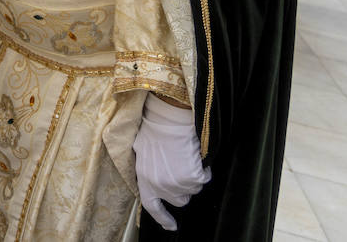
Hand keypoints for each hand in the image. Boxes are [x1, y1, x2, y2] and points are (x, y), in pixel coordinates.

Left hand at [133, 95, 209, 230]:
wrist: (168, 120)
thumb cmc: (155, 131)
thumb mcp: (142, 153)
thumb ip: (147, 171)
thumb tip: (153, 178)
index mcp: (145, 180)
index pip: (152, 207)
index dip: (163, 219)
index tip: (171, 226)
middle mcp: (160, 186)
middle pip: (179, 200)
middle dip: (182, 188)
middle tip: (181, 168)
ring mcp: (177, 184)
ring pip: (193, 190)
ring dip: (193, 178)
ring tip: (185, 158)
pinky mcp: (192, 178)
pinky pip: (204, 179)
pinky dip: (203, 170)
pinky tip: (194, 156)